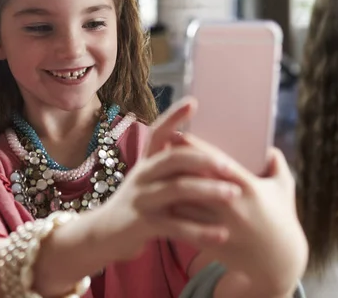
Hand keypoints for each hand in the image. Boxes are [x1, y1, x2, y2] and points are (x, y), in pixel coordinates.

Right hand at [99, 98, 242, 259]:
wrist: (104, 235)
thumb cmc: (138, 205)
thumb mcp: (150, 181)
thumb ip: (172, 169)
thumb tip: (208, 154)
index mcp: (146, 162)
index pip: (158, 132)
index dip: (173, 116)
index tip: (193, 102)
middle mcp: (142, 175)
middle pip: (173, 159)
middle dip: (204, 159)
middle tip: (230, 166)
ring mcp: (142, 199)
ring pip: (177, 189)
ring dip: (208, 191)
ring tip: (233, 194)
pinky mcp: (143, 224)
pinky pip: (177, 227)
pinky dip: (201, 231)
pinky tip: (222, 234)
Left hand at [171, 134, 308, 296]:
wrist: (278, 262)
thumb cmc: (281, 220)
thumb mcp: (285, 189)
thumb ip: (277, 164)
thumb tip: (268, 147)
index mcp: (248, 187)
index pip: (216, 162)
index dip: (195, 147)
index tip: (178, 135)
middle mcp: (231, 205)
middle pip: (194, 180)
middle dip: (175, 165)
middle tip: (160, 151)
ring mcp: (219, 225)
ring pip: (184, 203)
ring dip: (169, 189)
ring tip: (156, 175)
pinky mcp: (210, 242)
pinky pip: (184, 225)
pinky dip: (172, 212)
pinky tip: (162, 201)